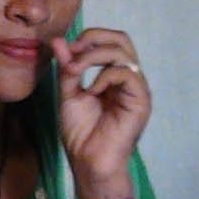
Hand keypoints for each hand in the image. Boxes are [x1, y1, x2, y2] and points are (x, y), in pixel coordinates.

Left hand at [51, 29, 150, 187]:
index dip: (89, 38)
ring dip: (92, 57)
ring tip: (75, 72)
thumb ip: (67, 68)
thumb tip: (57, 41)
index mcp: (113, 76)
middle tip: (74, 51)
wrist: (88, 160)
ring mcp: (135, 89)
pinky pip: (127, 73)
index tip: (66, 49)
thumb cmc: (81, 132)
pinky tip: (91, 91)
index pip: (110, 41)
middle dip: (94, 37)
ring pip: (122, 53)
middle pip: (122, 39)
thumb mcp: (68, 94)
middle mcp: (127, 79)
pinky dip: (104, 76)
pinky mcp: (141, 100)